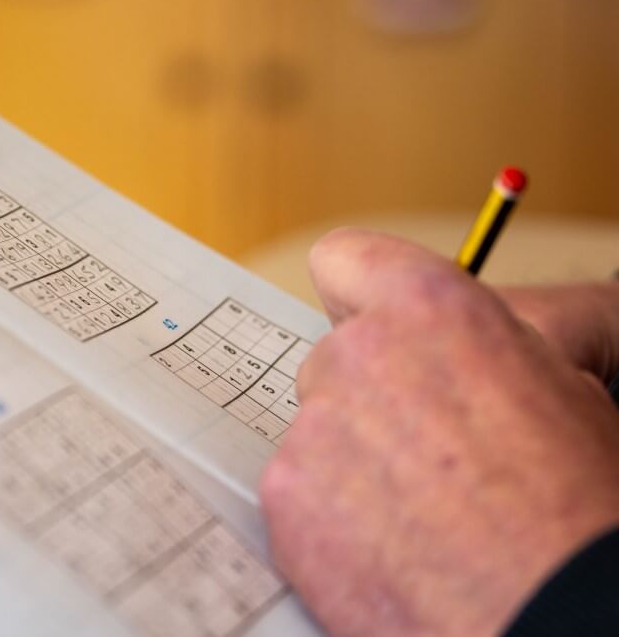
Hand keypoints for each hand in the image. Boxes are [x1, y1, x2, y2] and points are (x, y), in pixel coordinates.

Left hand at [260, 229, 618, 636]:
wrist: (554, 608)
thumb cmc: (575, 501)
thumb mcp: (558, 384)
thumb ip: (475, 342)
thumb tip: (443, 339)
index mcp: (428, 307)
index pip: (345, 258)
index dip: (358, 295)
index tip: (368, 326)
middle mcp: (356, 353)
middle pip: (332, 361)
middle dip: (367, 398)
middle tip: (424, 453)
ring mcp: (312, 428)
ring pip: (316, 431)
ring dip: (351, 462)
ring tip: (420, 513)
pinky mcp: (284, 498)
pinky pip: (298, 493)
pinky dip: (330, 518)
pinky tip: (391, 548)